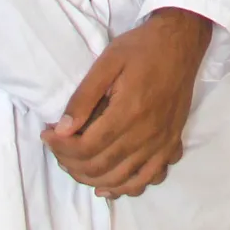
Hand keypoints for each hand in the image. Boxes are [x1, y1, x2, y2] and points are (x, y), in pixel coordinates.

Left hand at [42, 8, 213, 197]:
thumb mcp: (108, 61)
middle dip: (70, 163)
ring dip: (92, 179)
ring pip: (121, 179)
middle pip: (100, 167)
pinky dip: (128, 188)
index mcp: (129, 111)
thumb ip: (84, 96)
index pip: (86, 147)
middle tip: (58, 147)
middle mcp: (147, 133)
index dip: (60, 147)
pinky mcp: (172, 143)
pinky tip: (111, 184)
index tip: (47, 134)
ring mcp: (162, 142)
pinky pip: (150, 178)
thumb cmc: (142, 48)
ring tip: (76, 164)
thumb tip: (62, 129)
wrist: (182, 42)